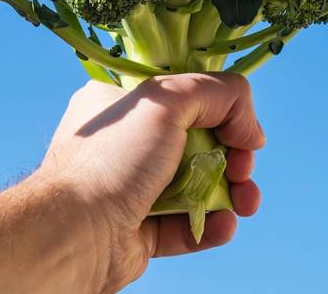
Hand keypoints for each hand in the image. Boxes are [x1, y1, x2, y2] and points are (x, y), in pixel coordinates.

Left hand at [32, 73, 265, 291]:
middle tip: (243, 167)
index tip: (241, 128)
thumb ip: (219, 94)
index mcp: (119, 104)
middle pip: (198, 142)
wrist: (76, 234)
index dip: (220, 110)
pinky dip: (211, 225)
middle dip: (233, 156)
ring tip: (247, 202)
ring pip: (197, 186)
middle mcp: (125, 144)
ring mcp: (132, 189)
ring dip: (231, 193)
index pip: (183, 96)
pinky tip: (224, 225)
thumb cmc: (111, 159)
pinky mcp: (140, 231)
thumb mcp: (166, 100)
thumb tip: (251, 129)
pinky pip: (187, 225)